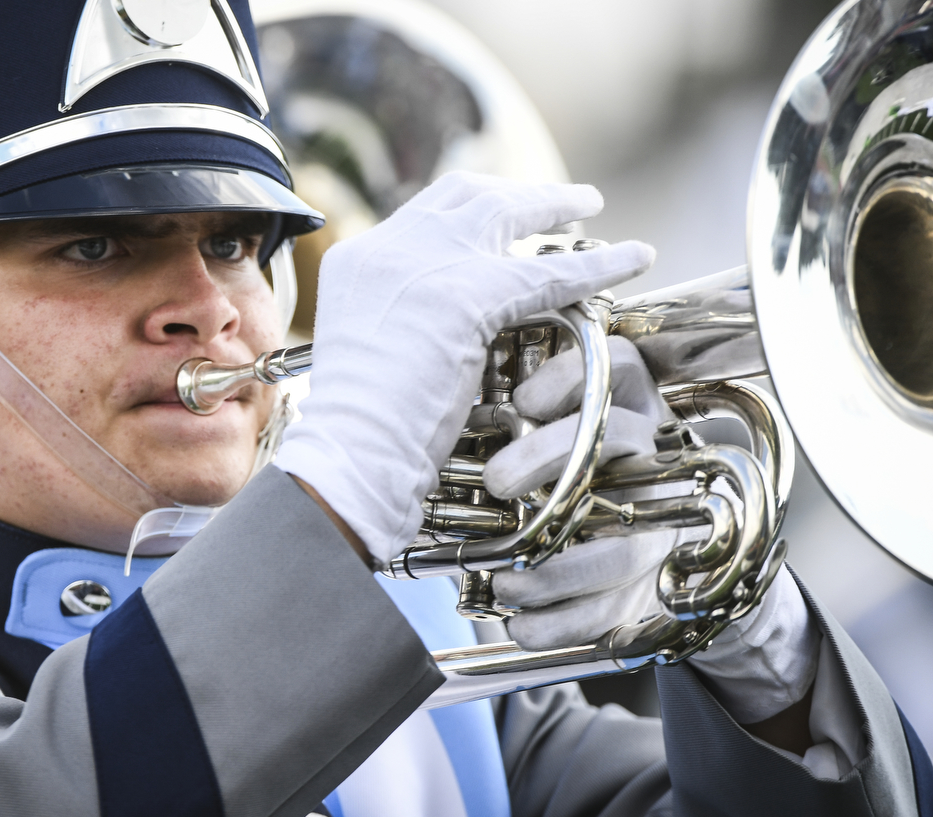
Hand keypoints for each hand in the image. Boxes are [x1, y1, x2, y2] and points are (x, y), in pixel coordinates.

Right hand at [274, 172, 653, 561]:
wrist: (350, 454)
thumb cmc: (359, 433)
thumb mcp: (369, 353)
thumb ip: (401, 320)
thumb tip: (442, 324)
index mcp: (357, 261)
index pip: (423, 216)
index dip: (471, 212)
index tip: (503, 219)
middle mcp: (386, 248)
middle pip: (462, 196)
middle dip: (514, 193)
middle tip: (558, 201)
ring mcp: (423, 264)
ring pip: (506, 212)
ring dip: (556, 203)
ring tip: (593, 204)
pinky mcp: (467, 295)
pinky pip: (550, 272)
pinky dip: (598, 263)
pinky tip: (634, 257)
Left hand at [482, 338, 819, 728]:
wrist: (637, 543)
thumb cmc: (566, 476)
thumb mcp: (548, 436)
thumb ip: (514, 423)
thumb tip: (446, 422)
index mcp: (632, 408)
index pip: (622, 366)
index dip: (571, 377)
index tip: (522, 401)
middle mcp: (655, 458)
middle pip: (620, 440)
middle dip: (552, 456)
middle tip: (495, 480)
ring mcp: (663, 524)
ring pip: (623, 549)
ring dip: (555, 573)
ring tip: (504, 583)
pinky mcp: (656, 584)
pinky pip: (617, 611)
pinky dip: (564, 624)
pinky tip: (522, 625)